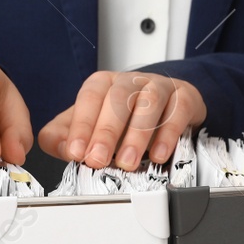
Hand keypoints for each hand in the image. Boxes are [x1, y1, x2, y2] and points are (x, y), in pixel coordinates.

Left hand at [38, 70, 205, 170]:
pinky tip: (159, 155)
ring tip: (127, 162)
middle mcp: (130, 82)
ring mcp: (159, 87)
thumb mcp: (91, 124)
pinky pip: (177, 112)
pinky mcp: (184, 98)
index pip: (89, 98)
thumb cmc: (127, 117)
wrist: (169, 106)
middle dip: (106, 132)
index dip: (81, 125)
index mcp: (104, 84)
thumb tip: (59, 146)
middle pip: (117, 99)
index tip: (74, 151)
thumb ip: (66, 135)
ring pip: (149, 103)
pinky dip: (168, 134)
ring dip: (137, 135)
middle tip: (97, 160)